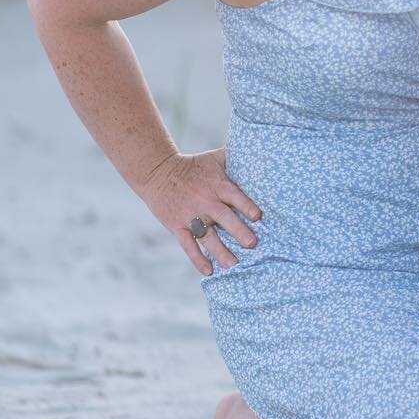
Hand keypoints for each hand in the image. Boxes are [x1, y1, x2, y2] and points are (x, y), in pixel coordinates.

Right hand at [135, 147, 261, 274]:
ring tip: (234, 265)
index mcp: (217, 185)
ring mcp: (190, 215)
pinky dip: (197, 258)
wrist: (158, 172)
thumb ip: (236, 156)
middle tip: (252, 244)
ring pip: (207, 236)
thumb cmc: (193, 165)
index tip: (258, 216)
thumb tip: (260, 147)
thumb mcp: (214, 157)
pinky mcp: (177, 226)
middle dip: (238, 231)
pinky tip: (208, 271)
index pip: (234, 195)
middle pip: (223, 218)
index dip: (246, 205)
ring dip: (220, 251)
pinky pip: (188, 245)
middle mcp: (205, 201)